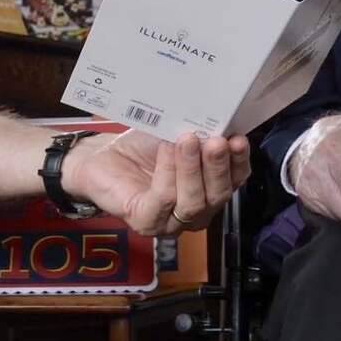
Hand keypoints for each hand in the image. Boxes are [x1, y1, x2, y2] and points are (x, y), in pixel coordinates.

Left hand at [63, 131, 250, 234]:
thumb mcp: (176, 134)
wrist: (100, 157)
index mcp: (209, 190)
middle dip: (218, 167)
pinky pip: (164, 200)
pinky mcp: (146, 221)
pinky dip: (168, 172)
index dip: (239, 162)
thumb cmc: (142, 148)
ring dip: (192, 168)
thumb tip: (220, 117)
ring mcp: (171, 222)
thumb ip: (200, 133)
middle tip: (216, 140)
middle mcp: (196, 212)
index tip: (238, 138)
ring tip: (187, 139)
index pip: (234, 181)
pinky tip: (166, 149)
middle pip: (218, 196)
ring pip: (193, 202)